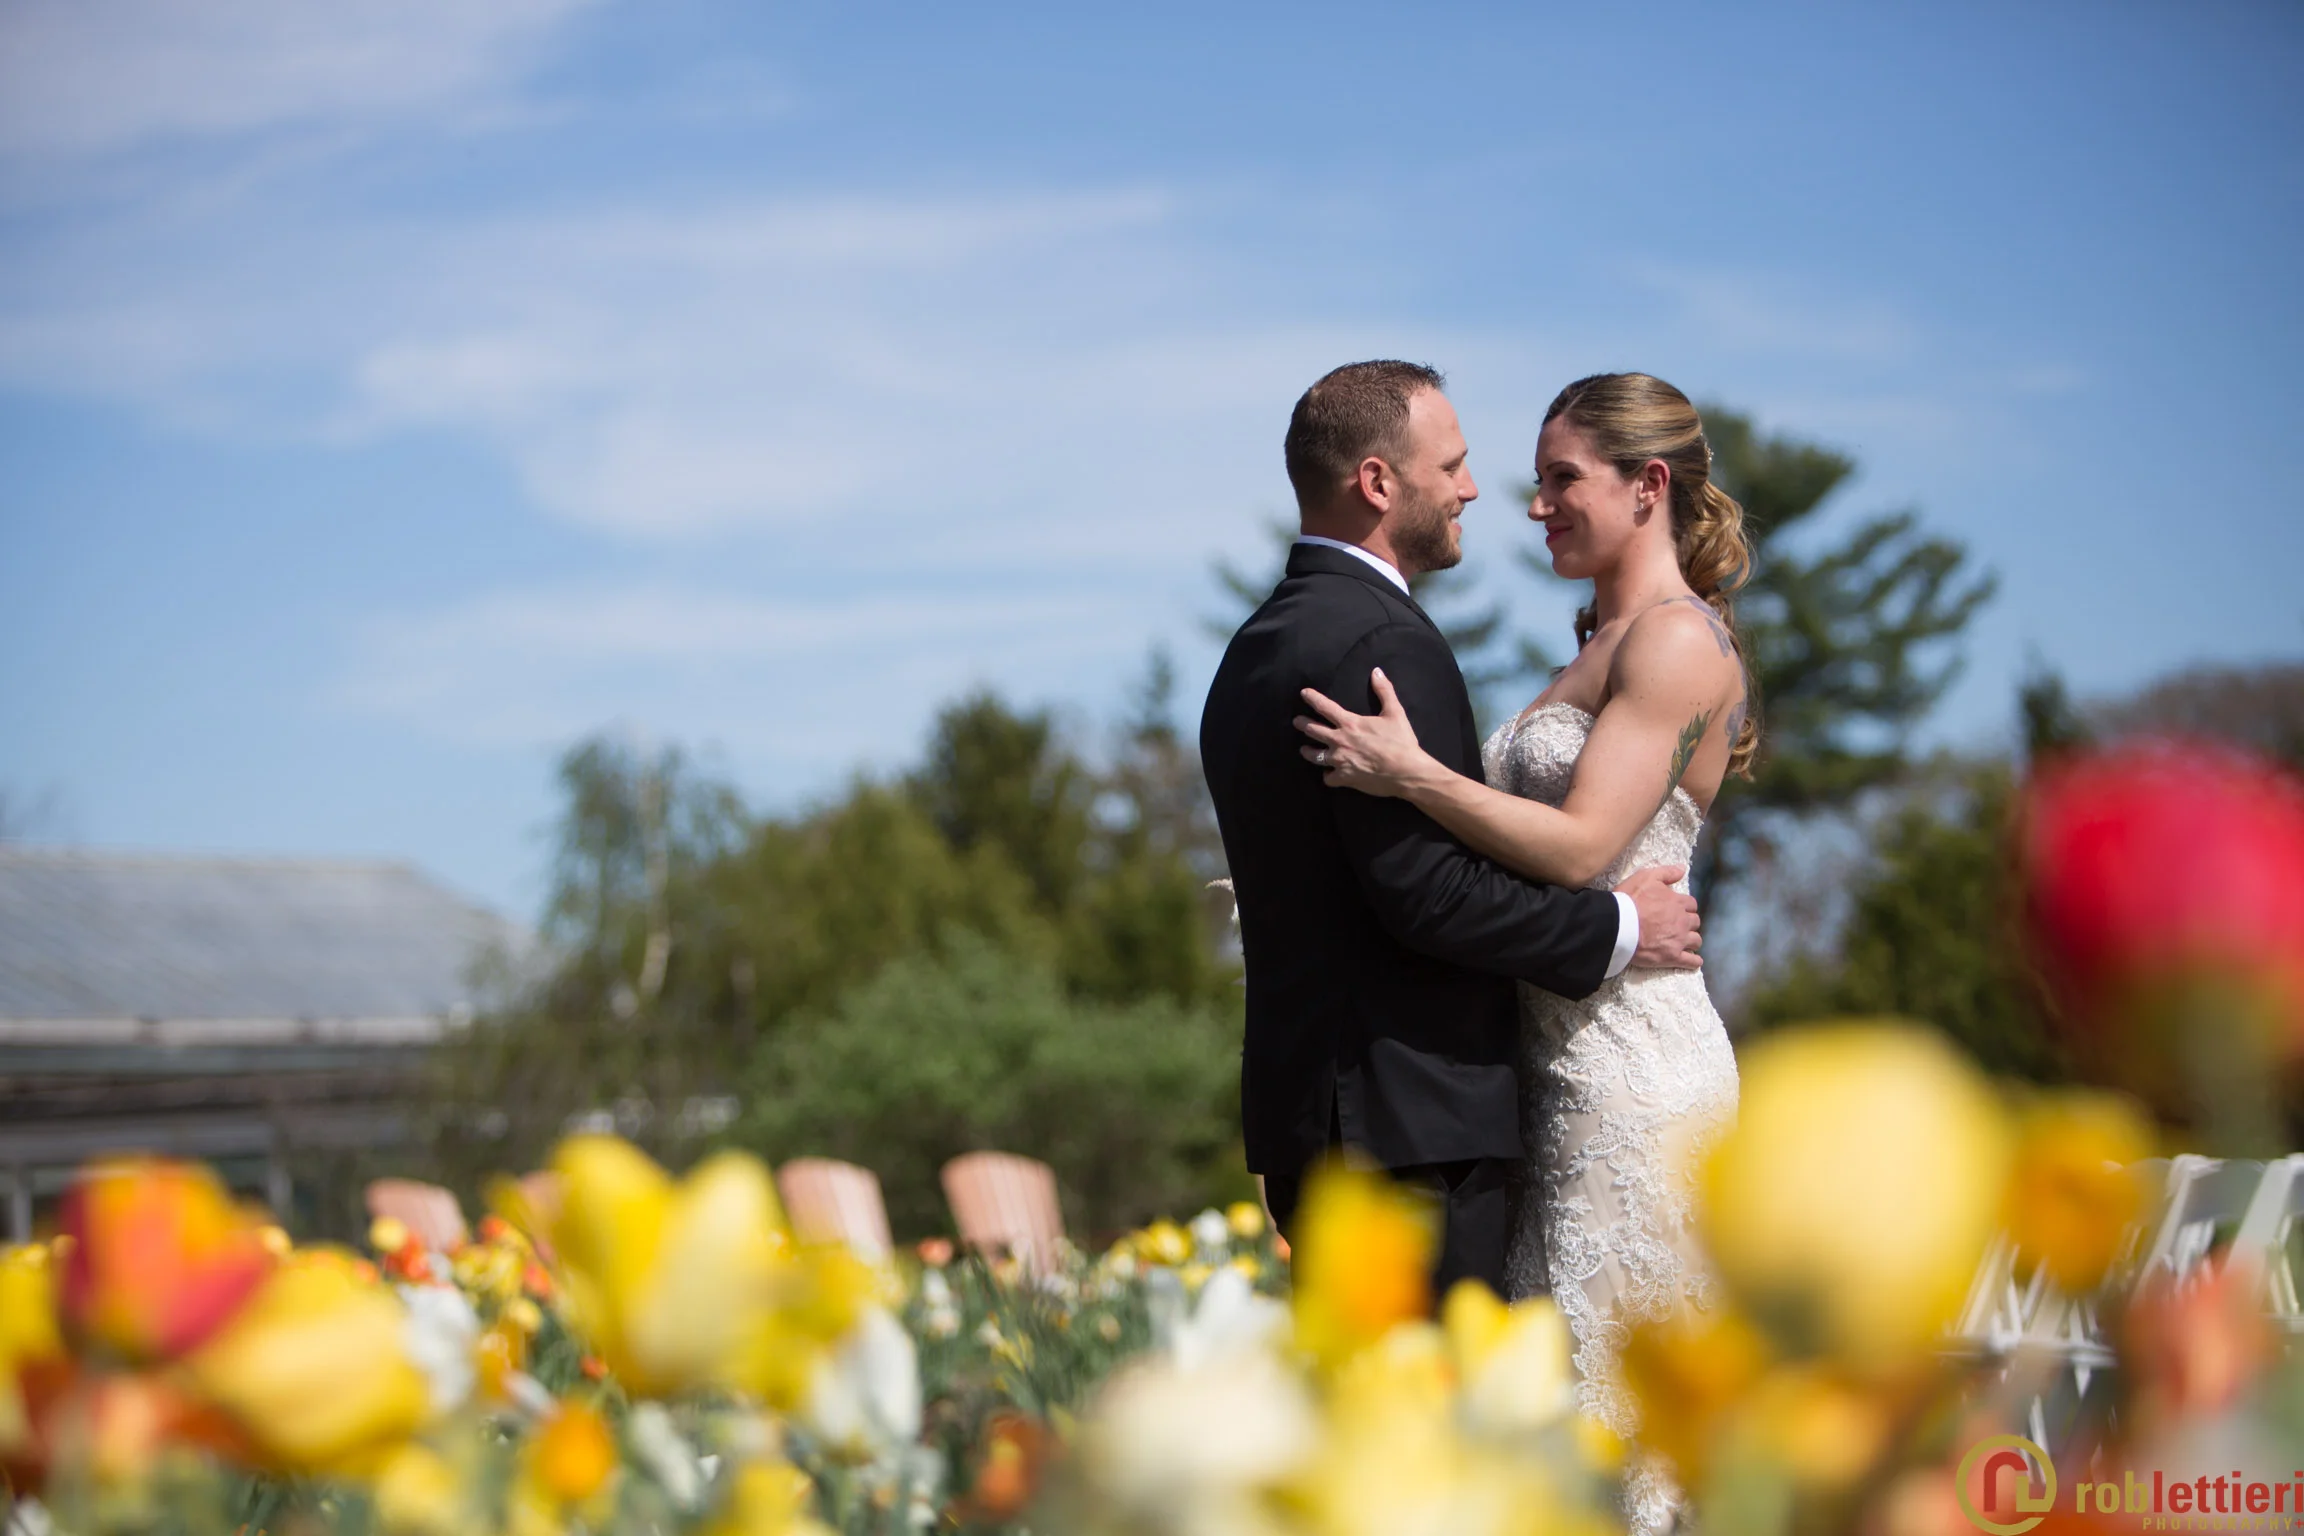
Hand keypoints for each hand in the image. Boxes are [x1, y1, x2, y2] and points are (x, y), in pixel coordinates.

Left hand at [1295, 668, 1441, 797]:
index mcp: (1350, 723)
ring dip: (1308, 751)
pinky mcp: (1344, 778)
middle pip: (1313, 730)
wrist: (1406, 771)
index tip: (1304, 693)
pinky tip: (1328, 774)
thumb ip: (1384, 691)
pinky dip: (1328, 775)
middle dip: (1303, 724)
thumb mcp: (1395, 712)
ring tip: (1304, 750)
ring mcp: (1340, 761)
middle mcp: (1340, 741)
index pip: (1325, 706)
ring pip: (1315, 756)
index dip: (1312, 698)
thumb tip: (1376, 671)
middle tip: (1297, 722)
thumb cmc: (1401, 742)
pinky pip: (1328, 778)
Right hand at [1620, 864, 1700, 969]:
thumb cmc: (1630, 900)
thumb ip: (1666, 872)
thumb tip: (1683, 869)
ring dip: (1692, 940)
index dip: (1685, 906)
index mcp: (1677, 902)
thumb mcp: (1646, 877)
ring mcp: (1679, 940)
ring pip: (1696, 941)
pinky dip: (1694, 961)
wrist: (1618, 925)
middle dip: (1689, 923)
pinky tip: (1694, 960)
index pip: (1691, 904)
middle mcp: (1682, 921)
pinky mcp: (1672, 957)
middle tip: (1678, 925)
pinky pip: (1691, 961)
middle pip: (1695, 922)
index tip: (1678, 909)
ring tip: (1685, 942)